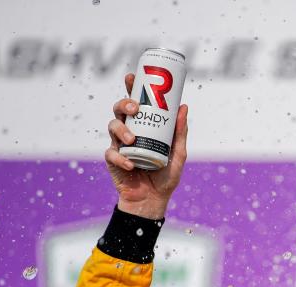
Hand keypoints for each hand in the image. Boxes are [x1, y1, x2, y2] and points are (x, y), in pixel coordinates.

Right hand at [105, 73, 188, 218]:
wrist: (153, 200)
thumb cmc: (165, 176)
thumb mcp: (178, 153)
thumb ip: (180, 133)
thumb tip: (183, 107)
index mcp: (142, 127)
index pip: (134, 103)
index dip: (130, 88)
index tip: (131, 77)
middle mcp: (128, 132)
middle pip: (119, 110)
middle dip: (124, 105)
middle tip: (134, 109)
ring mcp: (119, 146)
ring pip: (112, 127)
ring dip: (121, 130)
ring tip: (132, 139)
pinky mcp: (113, 161)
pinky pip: (112, 154)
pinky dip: (121, 158)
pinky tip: (131, 164)